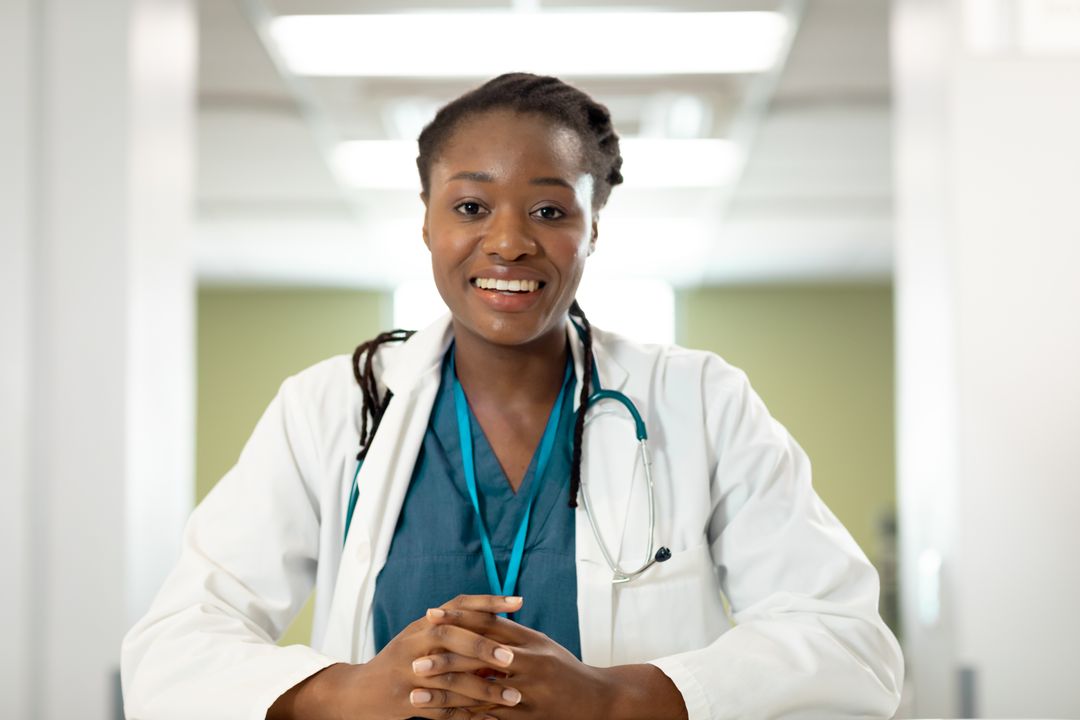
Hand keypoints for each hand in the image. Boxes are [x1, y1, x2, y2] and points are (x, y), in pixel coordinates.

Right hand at [267, 594, 524, 719]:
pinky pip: (443, 711)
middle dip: (483, 648)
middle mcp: (414, 644)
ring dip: (484, 690)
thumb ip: (453, 626)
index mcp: (422, 625)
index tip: (518, 602)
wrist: (359, 693)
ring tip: (513, 697)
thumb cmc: (401, 661)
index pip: (458, 605)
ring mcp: (409, 674)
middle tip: (513, 658)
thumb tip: (499, 618)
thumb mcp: (421, 636)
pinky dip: (470, 717)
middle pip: (450, 638)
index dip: (488, 601)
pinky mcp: (408, 702)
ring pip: (450, 679)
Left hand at [417, 606, 687, 719]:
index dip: (457, 620)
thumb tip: (478, 615)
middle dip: (444, 662)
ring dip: (445, 697)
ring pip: (478, 695)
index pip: (487, 626)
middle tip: (413, 663)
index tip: (429, 617)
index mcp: (530, 642)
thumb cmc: (566, 670)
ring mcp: (528, 695)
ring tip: (416, 697)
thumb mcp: (542, 644)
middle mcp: (528, 666)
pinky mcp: (527, 719)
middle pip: (479, 660)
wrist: (599, 701)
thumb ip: (511, 632)